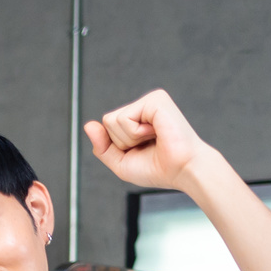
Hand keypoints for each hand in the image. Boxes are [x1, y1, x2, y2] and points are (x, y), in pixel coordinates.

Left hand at [85, 89, 217, 193]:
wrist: (182, 171)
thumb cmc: (158, 168)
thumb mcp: (121, 162)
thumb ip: (102, 146)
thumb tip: (88, 125)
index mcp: (138, 119)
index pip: (107, 127)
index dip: (118, 146)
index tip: (142, 150)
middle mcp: (144, 106)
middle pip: (107, 121)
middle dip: (122, 142)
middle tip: (148, 145)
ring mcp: (150, 100)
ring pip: (112, 120)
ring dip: (129, 139)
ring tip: (153, 139)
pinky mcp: (155, 99)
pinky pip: (123, 119)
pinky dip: (135, 133)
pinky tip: (156, 132)